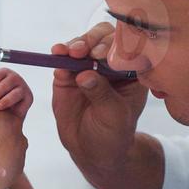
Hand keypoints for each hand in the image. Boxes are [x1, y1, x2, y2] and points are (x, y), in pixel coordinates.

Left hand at [0, 68, 31, 117]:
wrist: (3, 121)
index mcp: (2, 74)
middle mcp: (13, 78)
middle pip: (5, 81)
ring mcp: (21, 87)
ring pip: (13, 89)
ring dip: (2, 97)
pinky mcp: (28, 97)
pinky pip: (20, 97)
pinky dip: (10, 102)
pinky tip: (1, 107)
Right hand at [49, 23, 147, 174]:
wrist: (91, 149)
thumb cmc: (113, 133)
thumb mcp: (114, 115)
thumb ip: (102, 93)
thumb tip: (85, 74)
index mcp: (131, 71)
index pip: (127, 47)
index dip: (115, 46)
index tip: (102, 54)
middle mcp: (110, 63)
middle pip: (103, 39)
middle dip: (93, 41)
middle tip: (83, 52)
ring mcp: (88, 66)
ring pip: (83, 44)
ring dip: (75, 44)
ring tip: (68, 52)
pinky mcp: (68, 73)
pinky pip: (63, 58)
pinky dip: (59, 54)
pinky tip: (57, 54)